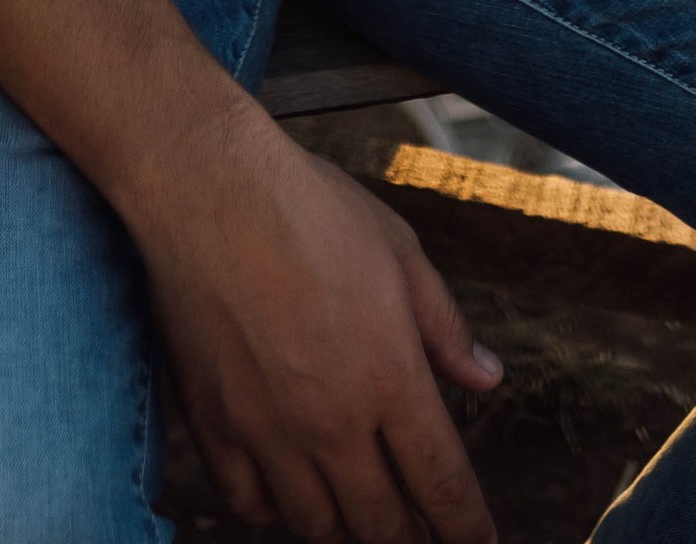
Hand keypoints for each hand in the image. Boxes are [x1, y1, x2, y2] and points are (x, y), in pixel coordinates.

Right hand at [135, 119, 499, 542]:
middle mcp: (332, 420)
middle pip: (381, 523)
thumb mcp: (399, 250)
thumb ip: (444, 326)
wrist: (207, 187)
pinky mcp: (213, 425)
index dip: (466, 527)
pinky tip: (289, 495)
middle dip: (410, 539)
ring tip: (362, 516)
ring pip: (316, 524)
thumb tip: (488, 378)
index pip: (441, 484)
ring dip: (347, 529)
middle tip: (421, 536)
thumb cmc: (308, 206)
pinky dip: (274, 511)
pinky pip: (248, 502)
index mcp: (390, 376)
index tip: (478, 542)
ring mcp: (268, 430)